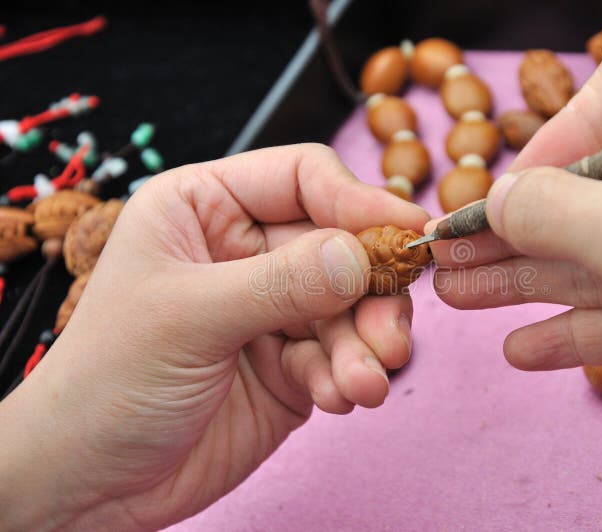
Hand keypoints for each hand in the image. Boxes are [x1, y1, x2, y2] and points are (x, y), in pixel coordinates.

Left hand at [0, 144, 427, 529]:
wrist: (93, 484)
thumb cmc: (107, 382)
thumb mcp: (188, 318)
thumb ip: (279, 283)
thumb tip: (360, 255)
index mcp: (207, 208)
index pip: (302, 179)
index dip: (358, 202)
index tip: (406, 233)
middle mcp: (246, 251)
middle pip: (341, 247)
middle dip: (371, 294)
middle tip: (391, 338)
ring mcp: (273, 309)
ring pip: (352, 306)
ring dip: (366, 345)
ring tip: (364, 384)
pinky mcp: (291, 363)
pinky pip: (342, 356)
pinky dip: (349, 376)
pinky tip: (338, 399)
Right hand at [430, 44, 601, 469]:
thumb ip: (552, 209)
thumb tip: (496, 200)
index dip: (557, 134)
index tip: (510, 190)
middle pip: (594, 183)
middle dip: (516, 226)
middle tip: (451, 251)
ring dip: (528, 278)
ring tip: (459, 296)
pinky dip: (575, 325)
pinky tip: (523, 347)